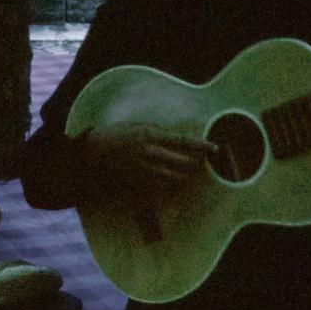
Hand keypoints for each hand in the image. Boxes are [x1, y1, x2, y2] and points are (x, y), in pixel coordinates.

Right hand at [83, 121, 214, 197]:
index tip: (214, 147)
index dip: (200, 144)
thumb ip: (157, 130)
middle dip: (195, 162)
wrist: (95, 149)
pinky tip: (170, 178)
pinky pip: (161, 184)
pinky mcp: (139, 178)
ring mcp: (144, 167)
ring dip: (183, 174)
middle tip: (200, 161)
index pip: (182, 140)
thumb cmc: (117, 133)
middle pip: (182, 161)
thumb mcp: (137, 125)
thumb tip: (175, 137)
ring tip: (187, 171)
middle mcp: (149, 152)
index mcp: (150, 135)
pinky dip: (169, 182)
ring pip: (174, 176)